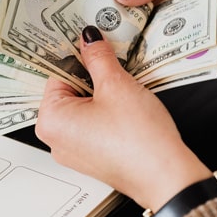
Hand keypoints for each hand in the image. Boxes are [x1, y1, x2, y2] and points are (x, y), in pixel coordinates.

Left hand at [36, 26, 211, 211]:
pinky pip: (94, 124)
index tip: (92, 44)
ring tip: (124, 87)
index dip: (78, 56)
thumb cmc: (139, 139)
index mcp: (50, 120)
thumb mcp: (116, 85)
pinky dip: (108, 111)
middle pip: (69, 91)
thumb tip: (89, 39)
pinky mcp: (93, 157)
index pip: (56, 73)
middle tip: (114, 63)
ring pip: (84, 107)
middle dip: (92, 75)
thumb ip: (98, 57)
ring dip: (102, 93)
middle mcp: (56, 139)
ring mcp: (74, 151)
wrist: (166, 176)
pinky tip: (127, 107)